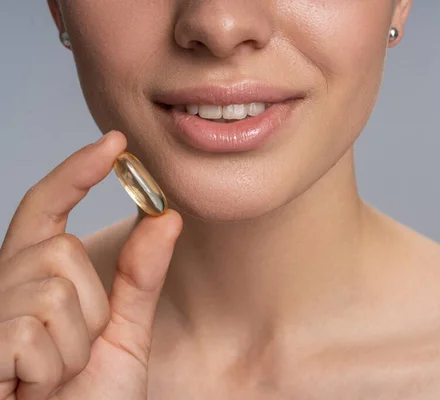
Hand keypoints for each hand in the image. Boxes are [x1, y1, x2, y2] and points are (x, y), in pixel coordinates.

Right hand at [0, 131, 181, 399]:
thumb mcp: (123, 334)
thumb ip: (140, 276)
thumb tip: (166, 216)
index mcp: (33, 281)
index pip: (46, 208)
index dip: (75, 172)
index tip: (114, 143)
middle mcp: (1, 289)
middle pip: (59, 249)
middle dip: (88, 307)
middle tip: (75, 354)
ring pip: (53, 290)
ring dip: (73, 344)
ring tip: (54, 376)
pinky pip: (35, 331)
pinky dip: (53, 367)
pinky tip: (34, 389)